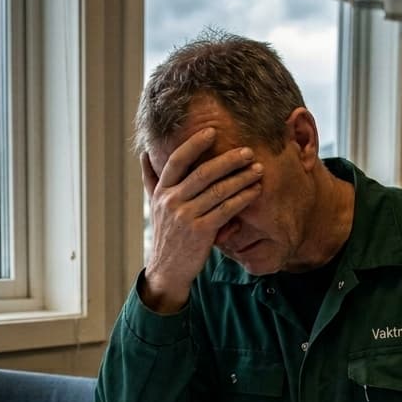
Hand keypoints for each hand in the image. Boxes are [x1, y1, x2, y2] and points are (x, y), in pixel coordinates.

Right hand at [139, 129, 263, 312]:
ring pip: (218, 190)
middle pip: (203, 173)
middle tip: (247, 151)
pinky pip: (226, 210)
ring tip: (257, 169)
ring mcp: (185, 216)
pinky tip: (254, 191)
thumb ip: (151, 180)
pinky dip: (242, 198)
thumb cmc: (166, 235)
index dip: (194, 144)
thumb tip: (144, 154)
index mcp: (161, 191)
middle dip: (228, 160)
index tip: (212, 131)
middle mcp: (171, 201)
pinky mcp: (200, 232)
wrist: (167, 270)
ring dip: (241, 178)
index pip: (177, 160)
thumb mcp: (154, 206)